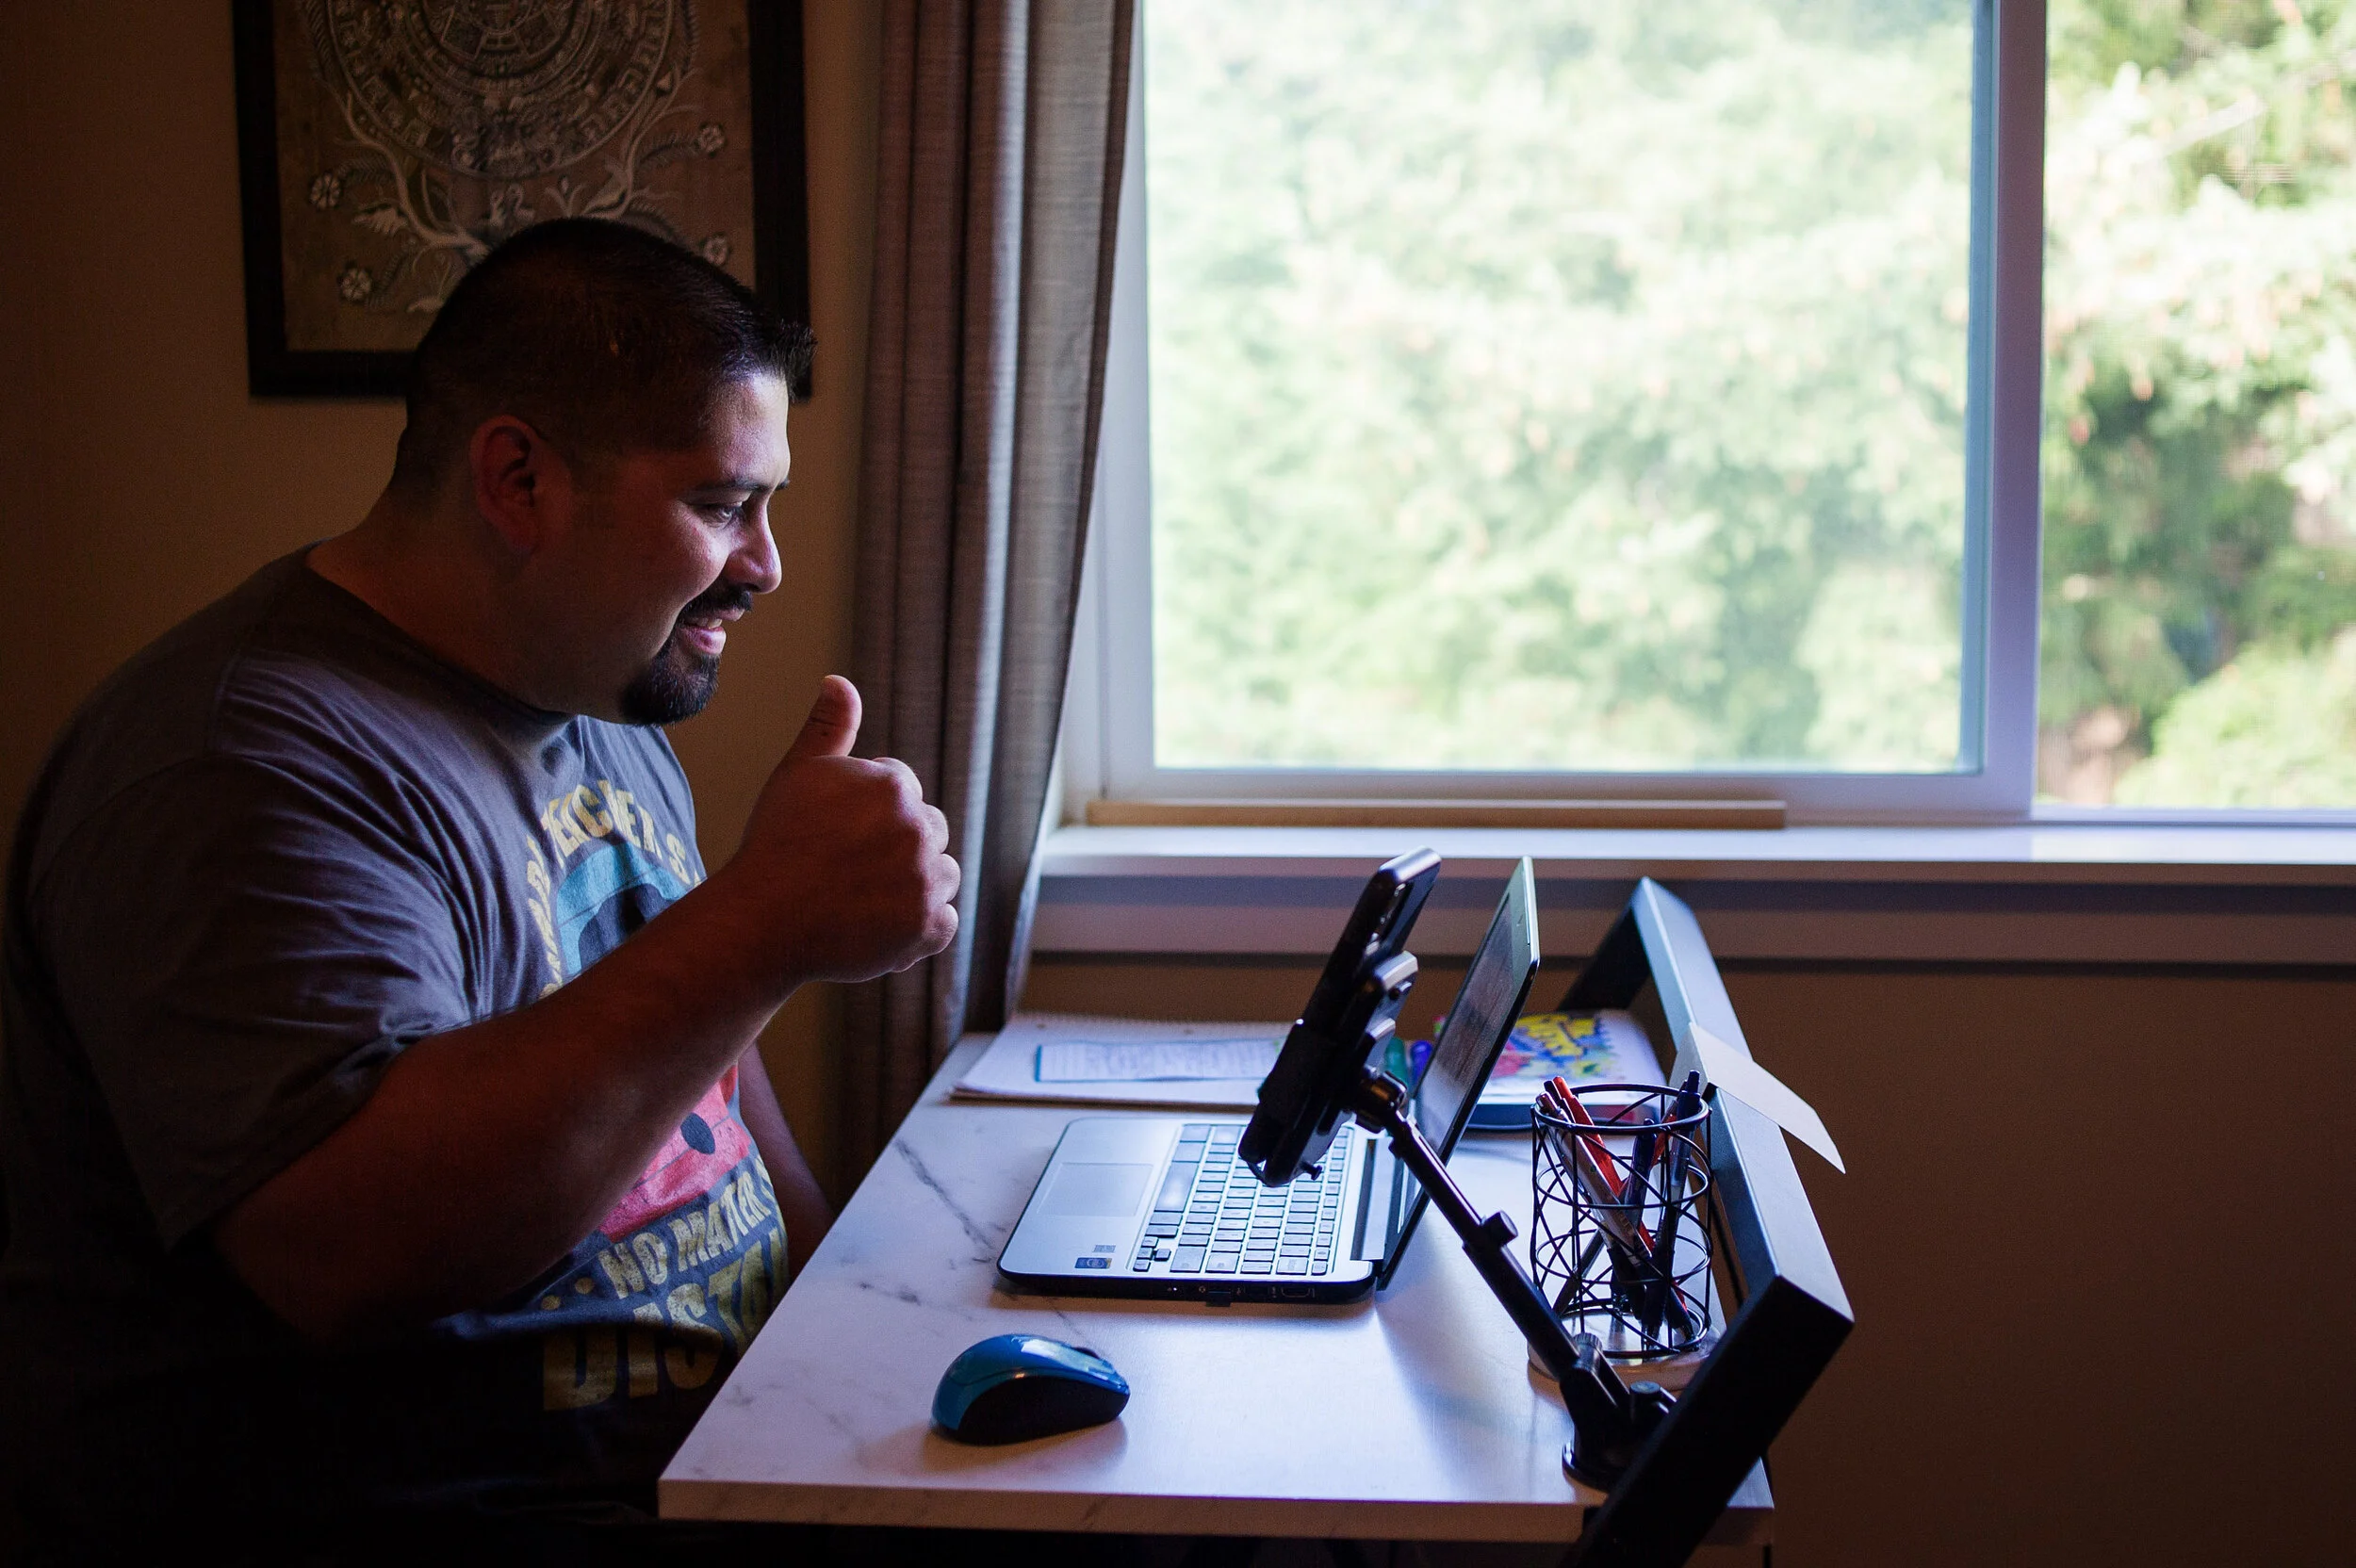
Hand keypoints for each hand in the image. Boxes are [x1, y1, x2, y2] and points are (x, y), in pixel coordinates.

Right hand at [725, 675, 959, 984]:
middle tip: (849, 866)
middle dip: (899, 844)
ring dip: (916, 885)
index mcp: (894, 787)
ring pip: (942, 875)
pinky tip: (880, 923)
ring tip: (863, 895)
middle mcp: (919, 830)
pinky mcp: (928, 927)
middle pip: (929, 830)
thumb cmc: (776, 843)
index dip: (867, 812)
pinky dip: (921, 927)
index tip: (837, 833)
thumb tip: (839, 682)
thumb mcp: (798, 774)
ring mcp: (927, 881)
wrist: (761, 918)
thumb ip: (828, 727)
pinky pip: (944, 922)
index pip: (903, 791)